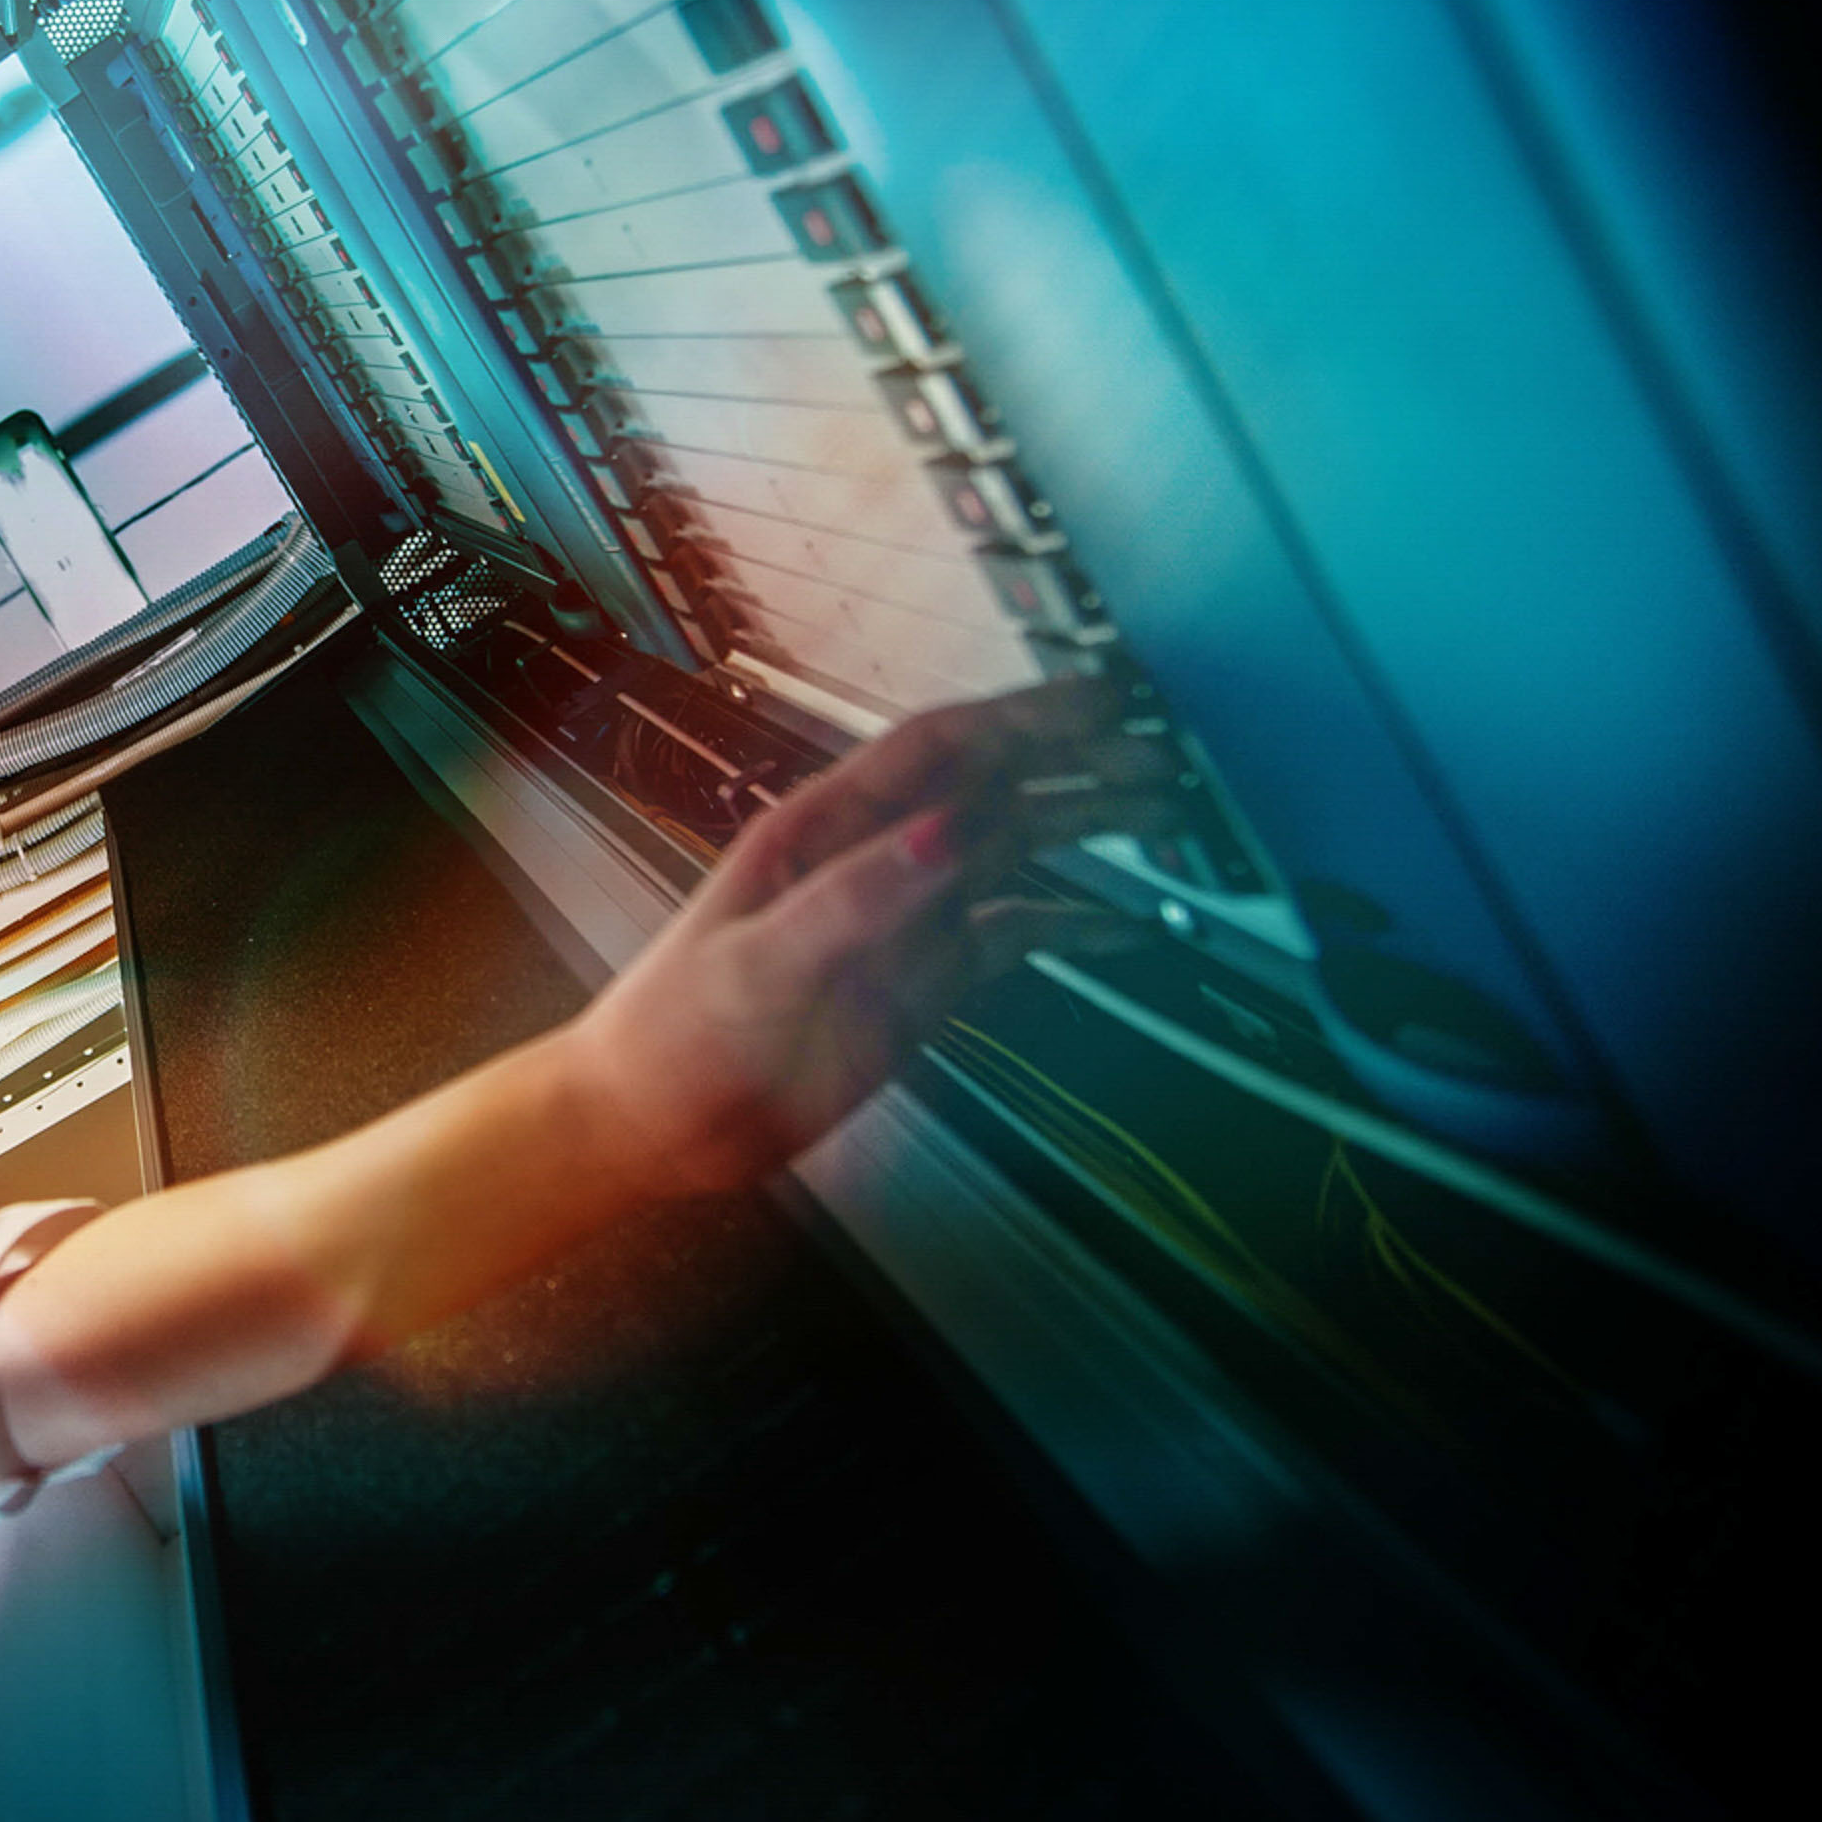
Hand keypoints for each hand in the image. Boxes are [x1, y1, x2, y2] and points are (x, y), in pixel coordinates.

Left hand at [561, 675, 1181, 1196]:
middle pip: (992, 789)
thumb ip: (858, 898)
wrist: (654, 1122)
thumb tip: (955, 829)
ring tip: (1166, 819)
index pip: (937, 750)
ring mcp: (904, 920)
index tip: (1102, 699)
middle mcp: (873, 861)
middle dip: (1077, 766)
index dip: (1020, 718)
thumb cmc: (679, 1030)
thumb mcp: (761, 961)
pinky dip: (1070, 927)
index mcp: (823, 831)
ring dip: (1083, 830)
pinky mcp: (921, 982)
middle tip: (1167, 759)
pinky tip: (1126, 926)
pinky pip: (1010, 938)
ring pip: (1011, 853)